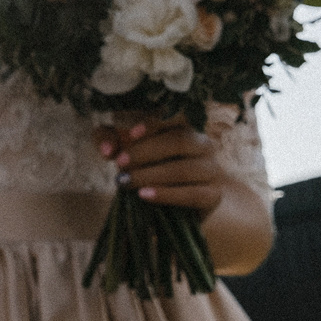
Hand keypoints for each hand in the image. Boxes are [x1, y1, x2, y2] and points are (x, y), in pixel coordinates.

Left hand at [93, 116, 223, 220]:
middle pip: (180, 141)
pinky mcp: (213, 195)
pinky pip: (192, 194)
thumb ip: (111, 141)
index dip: (156, 122)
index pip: (177, 115)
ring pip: (185, 169)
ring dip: (151, 175)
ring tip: (126, 182)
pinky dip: (166, 195)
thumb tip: (107, 150)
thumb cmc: (148, 167)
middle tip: (120, 163)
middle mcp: (203, 143)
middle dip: (146, 152)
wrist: (177, 205)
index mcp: (185, 126)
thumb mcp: (125, 149)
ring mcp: (211, 169)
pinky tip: (145, 195)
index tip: (131, 133)